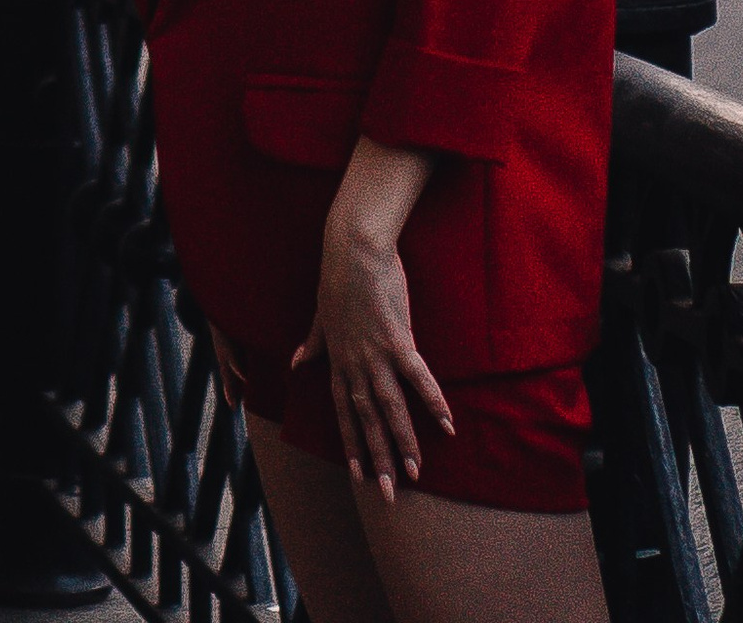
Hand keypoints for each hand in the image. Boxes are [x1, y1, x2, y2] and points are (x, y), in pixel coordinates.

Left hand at [293, 142, 452, 501]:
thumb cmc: (339, 275)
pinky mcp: (397, 339)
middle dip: (377, 459)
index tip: (358, 475)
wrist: (352, 246)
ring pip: (390, 408)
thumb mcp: (320, 314)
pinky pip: (418, 378)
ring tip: (414, 473)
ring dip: (402, 441)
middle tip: (387, 495)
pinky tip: (447, 425)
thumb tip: (296, 362)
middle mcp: (354, 364)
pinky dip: (432, 401)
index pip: (343, 412)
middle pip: (367, 420)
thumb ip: (313, 342)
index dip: (351, 444)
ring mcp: (376, 354)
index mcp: (337, 359)